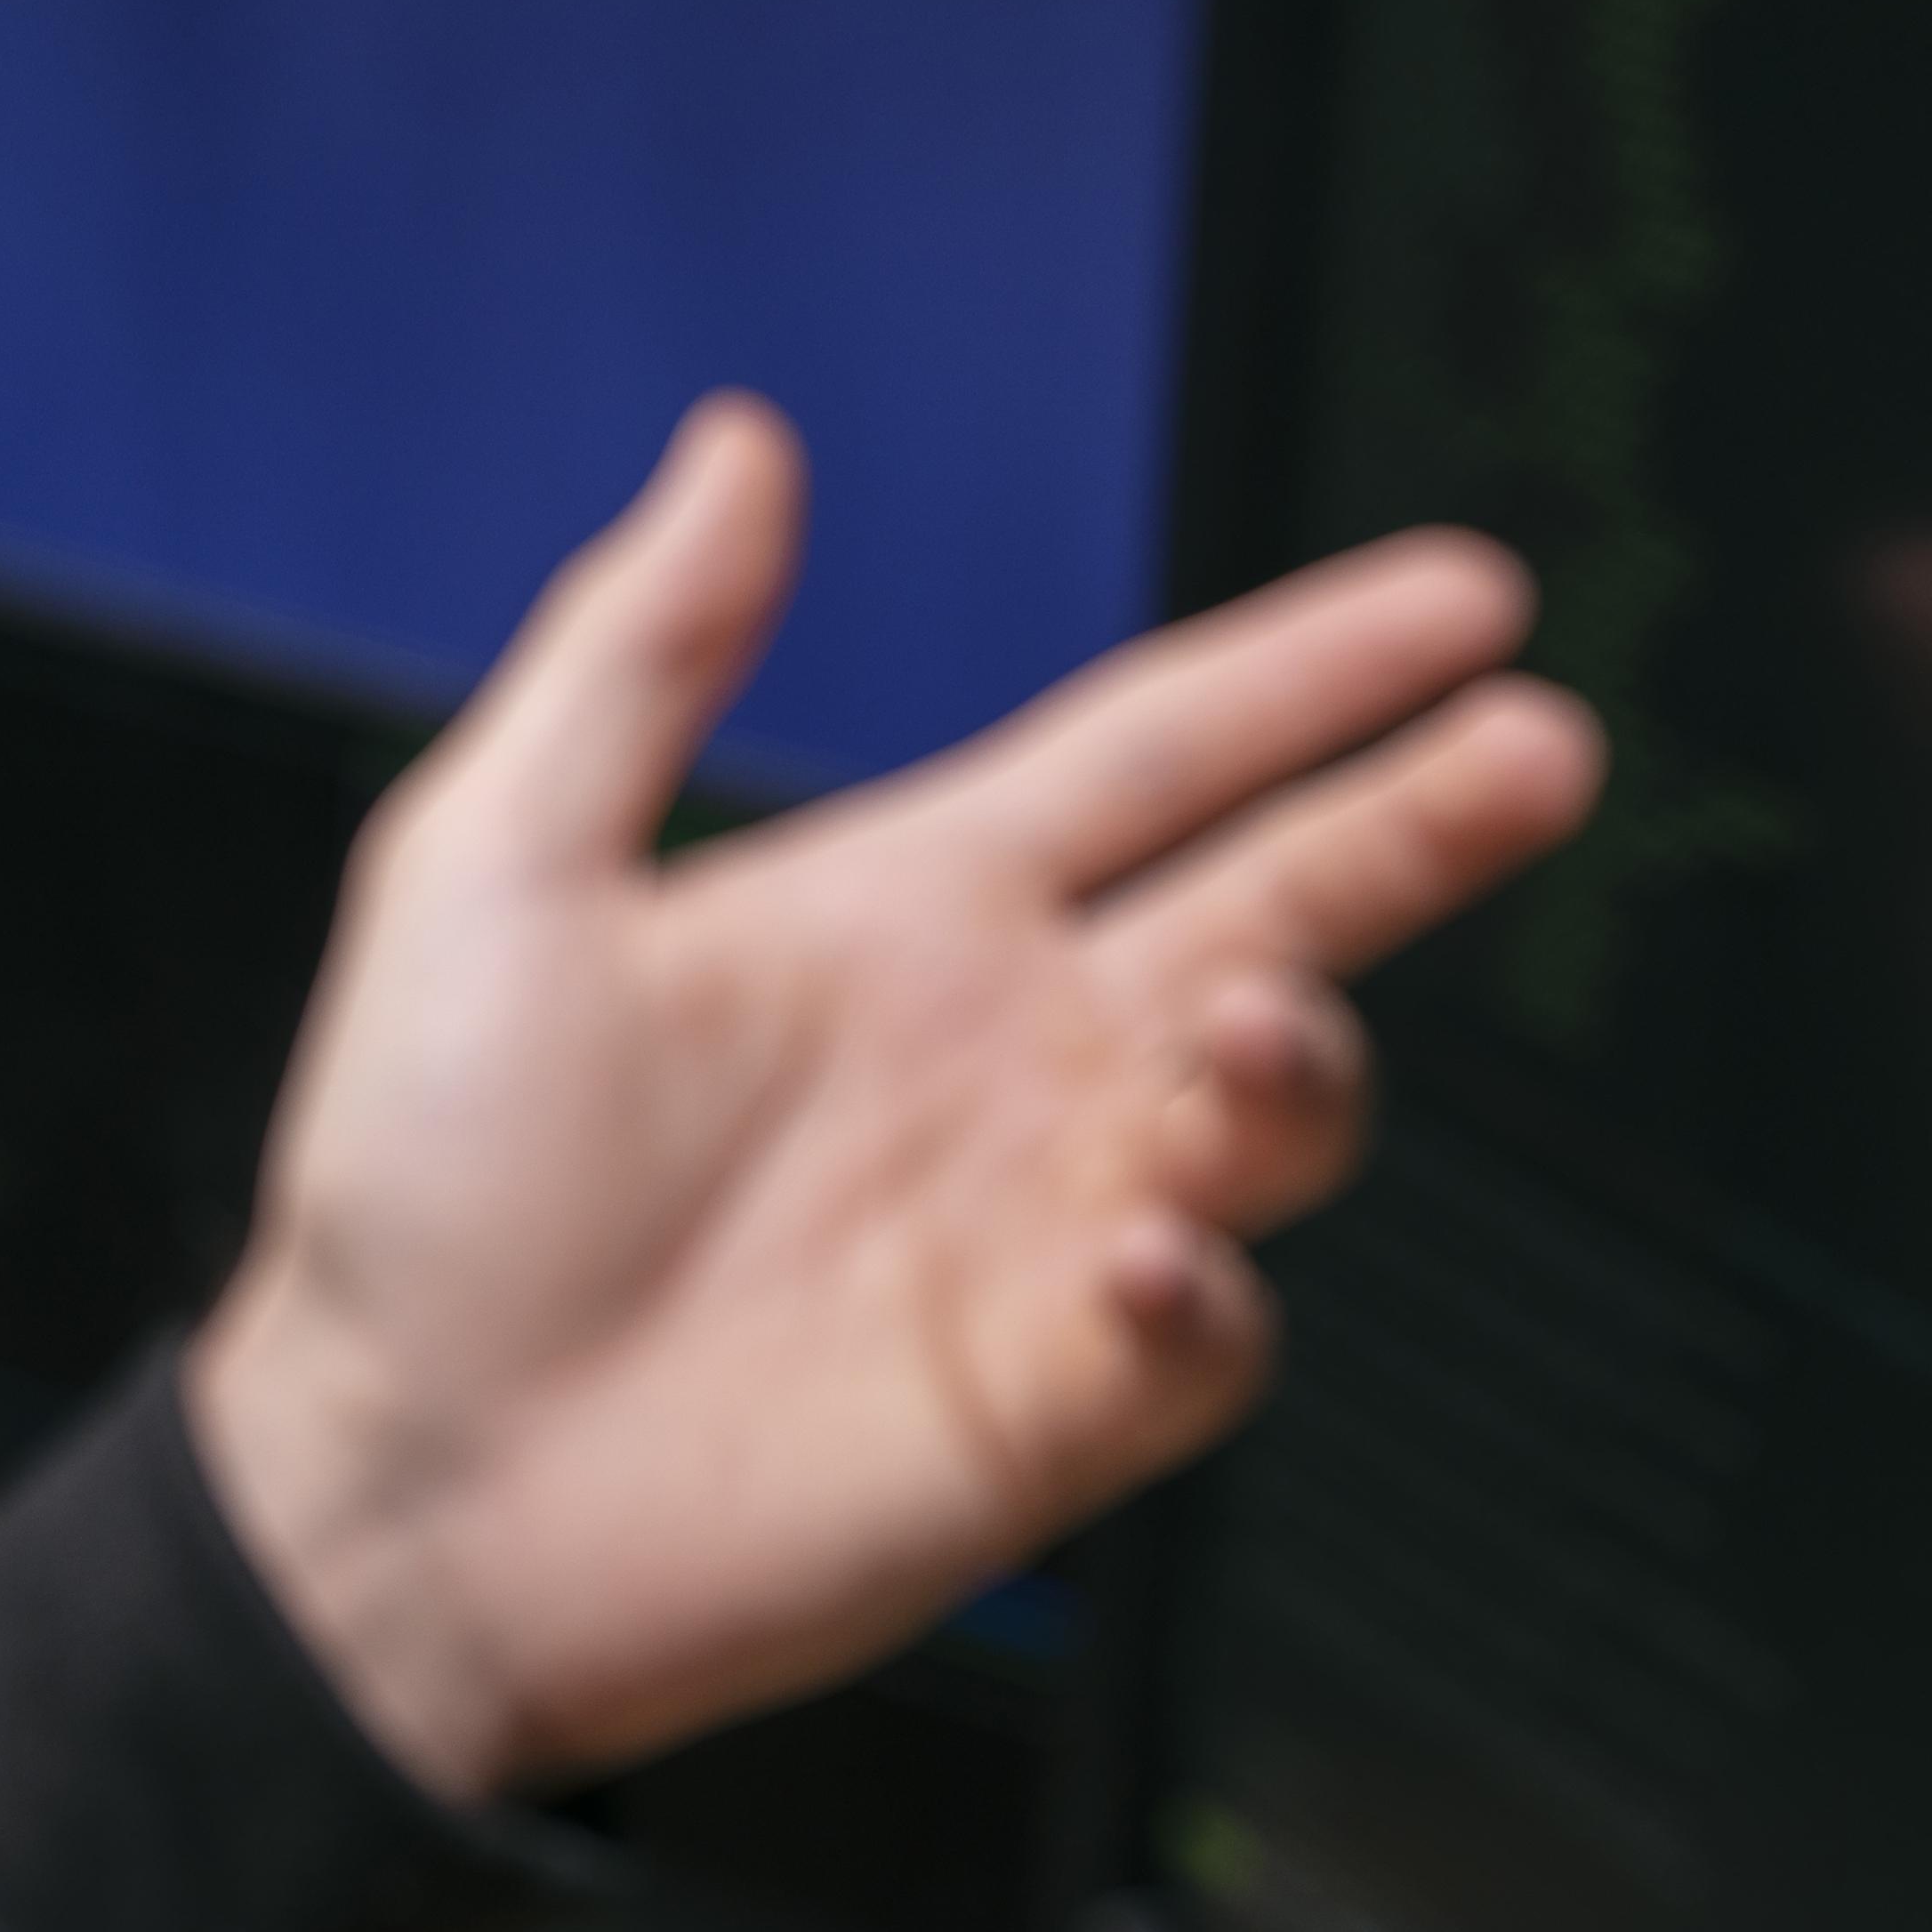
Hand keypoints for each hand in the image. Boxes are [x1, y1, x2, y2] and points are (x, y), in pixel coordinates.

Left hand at [184, 397, 1605, 1798]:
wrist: (390, 1491)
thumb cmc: (413, 1200)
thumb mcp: (490, 873)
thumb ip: (633, 655)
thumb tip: (739, 439)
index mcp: (910, 913)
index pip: (1161, 755)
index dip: (1316, 675)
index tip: (1470, 594)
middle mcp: (1011, 1059)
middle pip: (1284, 907)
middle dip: (1422, 824)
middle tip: (1541, 747)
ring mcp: (1044, 1234)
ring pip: (1280, 1114)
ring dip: (1302, 1060)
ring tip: (1247, 1024)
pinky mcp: (1047, 1410)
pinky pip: (1209, 1338)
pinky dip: (1206, 1288)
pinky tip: (1133, 1254)